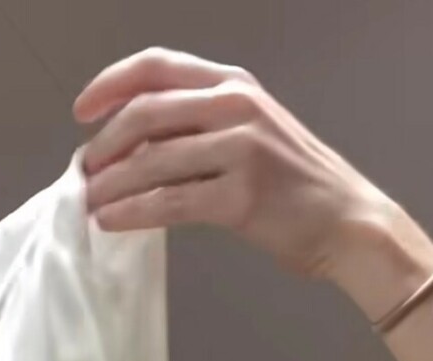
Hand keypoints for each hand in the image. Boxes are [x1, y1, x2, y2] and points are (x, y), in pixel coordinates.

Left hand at [73, 47, 391, 282]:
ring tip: (90, 202)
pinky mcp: (241, 197)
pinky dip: (133, 213)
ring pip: (152, 162)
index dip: (111, 85)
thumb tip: (139, 145)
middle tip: (85, 170)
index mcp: (235, 85)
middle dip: (105, 144)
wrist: (350, 222)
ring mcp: (240, 151)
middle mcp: (236, 107)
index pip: (157, 67)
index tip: (82, 111)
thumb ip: (203, 128)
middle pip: (145, 113)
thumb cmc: (300, 186)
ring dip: (111, 184)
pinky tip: (112, 222)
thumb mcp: (254, 133)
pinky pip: (169, 203)